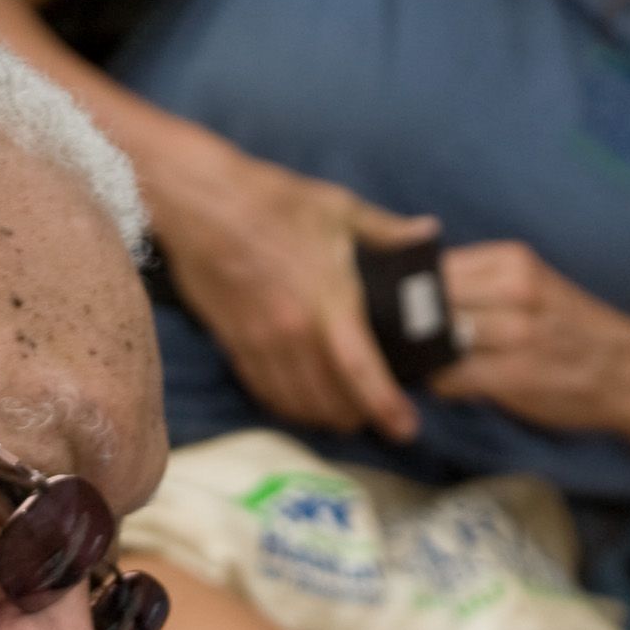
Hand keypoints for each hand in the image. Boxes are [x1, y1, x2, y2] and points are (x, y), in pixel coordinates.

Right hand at [149, 139, 432, 443]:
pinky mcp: (235, 344)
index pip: (362, 371)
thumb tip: (427, 234)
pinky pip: (265, 391)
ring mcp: (262, 343)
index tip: (406, 428)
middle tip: (380, 417)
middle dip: (359, 416)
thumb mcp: (338, 208)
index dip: (387, 407)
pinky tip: (301, 403)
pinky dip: (288, 405)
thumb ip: (386, 231)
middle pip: (331, 400)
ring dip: (324, 416)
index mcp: (328, 302)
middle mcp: (294, 334)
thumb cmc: (272, 201)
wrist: (202, 204)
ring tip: (344, 415)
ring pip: (297, 403)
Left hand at [426, 240, 629, 436]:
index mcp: (514, 261)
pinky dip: (444, 385)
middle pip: (429, 303)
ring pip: (435, 340)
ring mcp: (516, 333)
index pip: (435, 268)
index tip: (414, 311)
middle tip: (419, 343)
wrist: (629, 372)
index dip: (416, 294)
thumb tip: (413, 289)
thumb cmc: (571, 331)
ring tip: (443, 364)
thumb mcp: (532, 285)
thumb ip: (480, 281)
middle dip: (416, 326)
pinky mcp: (514, 375)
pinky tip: (461, 385)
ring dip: (429, 358)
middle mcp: (515, 290)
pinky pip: (449, 378)